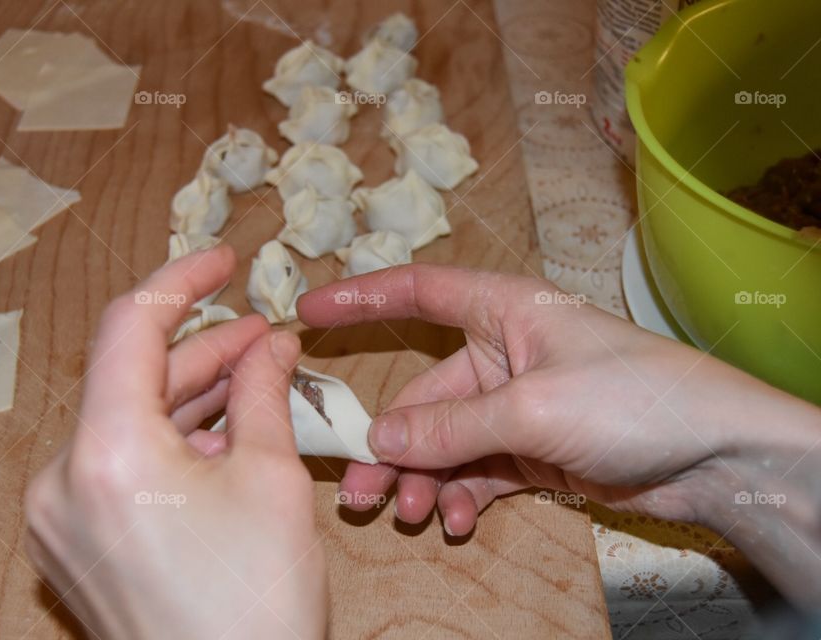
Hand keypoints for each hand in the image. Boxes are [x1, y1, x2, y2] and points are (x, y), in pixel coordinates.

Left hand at [25, 247, 326, 639]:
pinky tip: (223, 432)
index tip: (227, 259)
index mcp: (106, 454)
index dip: (183, 279)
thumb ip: (263, 393)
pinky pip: (120, 465)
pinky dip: (170, 441)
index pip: (132, 326)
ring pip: (127, 422)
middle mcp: (62, 481)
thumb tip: (271, 345)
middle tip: (264, 335)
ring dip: (191, 396)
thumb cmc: (256, 606)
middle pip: (131, 377)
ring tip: (255, 376)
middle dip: (203, 349)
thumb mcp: (273, 479)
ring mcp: (60, 517)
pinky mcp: (74, 543)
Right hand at [297, 265, 817, 532]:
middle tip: (358, 488)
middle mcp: (503, 355)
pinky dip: (459, 495)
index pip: (419, 292)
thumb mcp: (533, 407)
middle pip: (423, 395)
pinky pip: (476, 472)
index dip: (361, 299)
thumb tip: (380, 438)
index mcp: (503, 312)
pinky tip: (454, 520)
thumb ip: (452, 426)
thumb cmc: (633, 396)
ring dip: (422, 478)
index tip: (307, 316)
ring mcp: (516, 407)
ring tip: (406, 514)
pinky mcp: (532, 451)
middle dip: (391, 443)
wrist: (717, 454)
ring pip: (445, 442)